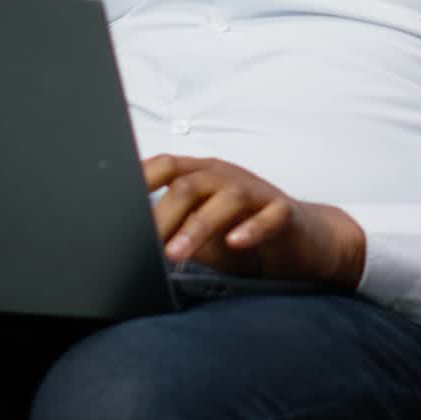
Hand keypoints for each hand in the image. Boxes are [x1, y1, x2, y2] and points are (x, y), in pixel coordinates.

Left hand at [143, 154, 365, 287]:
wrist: (304, 241)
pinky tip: (236, 242)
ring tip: (177, 253)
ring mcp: (257, 191)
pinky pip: (269, 215)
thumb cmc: (244, 234)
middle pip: (190, 184)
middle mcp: (227, 177)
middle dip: (164, 215)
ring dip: (198, 225)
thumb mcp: (201, 234)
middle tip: (145, 246)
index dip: (140, 179)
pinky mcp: (284, 211)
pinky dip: (251, 228)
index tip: (116, 202)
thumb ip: (172, 232)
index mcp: (203, 175)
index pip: (166, 166)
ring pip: (226, 197)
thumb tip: (129, 246)